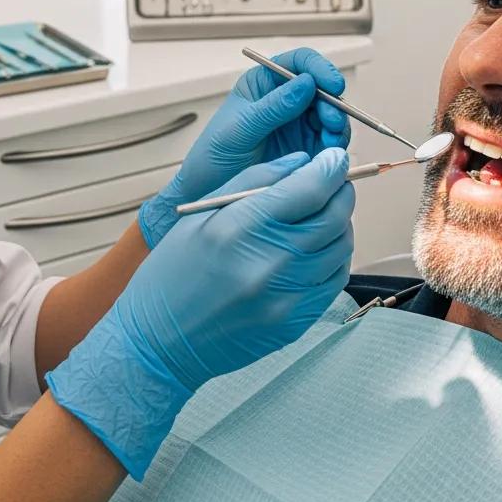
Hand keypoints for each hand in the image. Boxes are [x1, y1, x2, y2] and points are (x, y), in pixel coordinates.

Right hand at [47, 148, 353, 479]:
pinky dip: (333, 256)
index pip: (311, 188)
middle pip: (334, 215)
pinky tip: (314, 248)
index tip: (333, 157)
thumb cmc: (175, 272)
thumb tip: (302, 161)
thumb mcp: (201, 212)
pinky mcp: (297, 322)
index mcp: (241, 228)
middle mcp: (270, 263)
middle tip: (332, 180)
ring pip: (341, 246)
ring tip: (319, 214)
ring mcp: (287, 298)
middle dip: (340, 190)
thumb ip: (255, 178)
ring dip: (339, 223)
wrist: (160, 343)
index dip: (331, 166)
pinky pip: (334, 279)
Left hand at [139, 47, 350, 248]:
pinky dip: (335, 145)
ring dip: (337, 124)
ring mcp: (299, 124)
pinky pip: (331, 141)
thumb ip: (273, 107)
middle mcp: (286, 100)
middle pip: (322, 88)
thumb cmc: (213, 157)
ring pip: (331, 114)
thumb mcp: (239, 129)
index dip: (318, 68)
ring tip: (330, 139)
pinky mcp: (308, 149)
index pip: (298, 63)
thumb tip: (305, 83)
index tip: (331, 83)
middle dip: (332, 101)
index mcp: (264, 84)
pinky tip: (329, 153)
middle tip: (332, 118)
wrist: (209, 195)